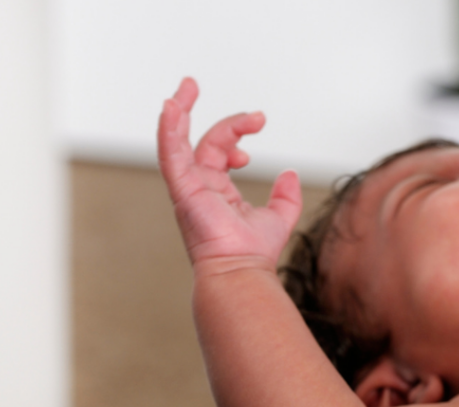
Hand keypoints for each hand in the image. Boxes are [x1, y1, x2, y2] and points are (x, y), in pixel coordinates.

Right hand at [157, 77, 302, 270]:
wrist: (242, 270)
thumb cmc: (253, 253)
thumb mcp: (279, 217)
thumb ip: (286, 196)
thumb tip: (290, 173)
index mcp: (217, 191)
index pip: (220, 151)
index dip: (236, 134)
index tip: (256, 130)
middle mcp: (199, 187)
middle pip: (200, 140)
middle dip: (211, 116)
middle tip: (217, 95)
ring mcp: (188, 188)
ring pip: (177, 141)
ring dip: (179, 111)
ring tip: (188, 86)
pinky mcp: (182, 189)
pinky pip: (170, 153)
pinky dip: (168, 129)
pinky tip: (171, 106)